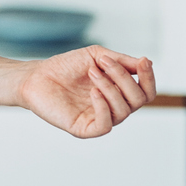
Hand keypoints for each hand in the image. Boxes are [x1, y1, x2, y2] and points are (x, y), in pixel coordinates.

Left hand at [14, 47, 155, 138]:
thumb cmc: (65, 66)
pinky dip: (104, 107)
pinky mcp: (85, 129)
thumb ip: (122, 61)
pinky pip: (105, 125)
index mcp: (119, 92)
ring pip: (123, 111)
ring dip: (110, 87)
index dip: (149, 78)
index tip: (143, 62)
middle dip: (124, 78)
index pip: (145, 92)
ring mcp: (99, 119)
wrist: (36, 76)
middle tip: (102, 62)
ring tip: (91, 72)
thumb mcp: (97, 56)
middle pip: (138, 100)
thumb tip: (147, 62)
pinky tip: (93, 92)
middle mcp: (113, 107)